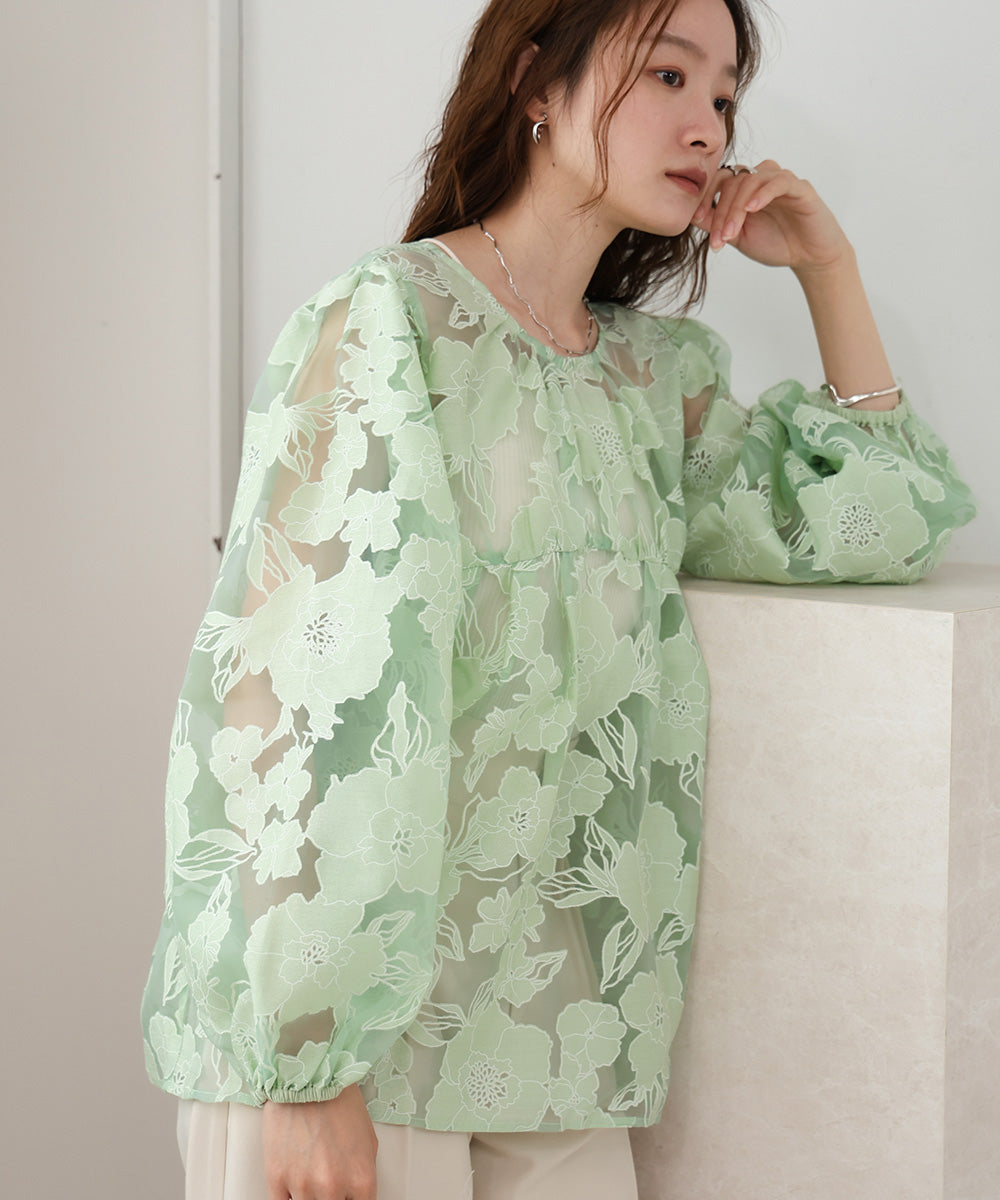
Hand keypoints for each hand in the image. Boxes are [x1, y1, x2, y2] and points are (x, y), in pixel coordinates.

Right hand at [263, 1085, 378, 1199]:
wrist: (309, 1075)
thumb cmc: (339, 1101)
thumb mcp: (368, 1141)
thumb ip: (362, 1176)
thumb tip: (356, 1196)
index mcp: (361, 1178)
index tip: (347, 1195)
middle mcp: (333, 1187)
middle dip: (333, 1197)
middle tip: (328, 1177)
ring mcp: (303, 1186)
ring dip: (310, 1196)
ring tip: (311, 1174)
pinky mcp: (277, 1179)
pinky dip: (289, 1197)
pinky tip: (294, 1183)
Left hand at [691, 160, 851, 274]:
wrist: (810, 256)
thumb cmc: (777, 244)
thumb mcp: (739, 238)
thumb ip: (718, 224)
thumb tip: (691, 214)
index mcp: (746, 190)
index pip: (720, 180)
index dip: (706, 196)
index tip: (698, 220)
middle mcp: (762, 180)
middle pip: (733, 181)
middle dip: (721, 211)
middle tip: (719, 239)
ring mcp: (781, 181)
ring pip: (752, 179)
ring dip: (737, 207)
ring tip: (733, 232)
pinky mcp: (800, 188)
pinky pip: (779, 181)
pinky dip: (763, 193)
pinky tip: (753, 209)